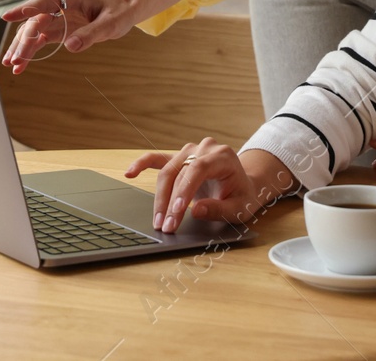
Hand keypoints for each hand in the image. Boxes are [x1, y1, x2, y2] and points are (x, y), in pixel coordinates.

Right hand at [0, 0, 136, 72]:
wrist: (123, 10)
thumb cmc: (118, 11)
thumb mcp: (110, 23)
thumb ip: (91, 33)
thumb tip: (70, 47)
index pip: (43, 2)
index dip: (25, 9)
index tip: (8, 17)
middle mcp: (59, 6)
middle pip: (35, 21)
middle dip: (23, 40)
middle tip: (15, 59)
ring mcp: (56, 18)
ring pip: (32, 31)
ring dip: (21, 47)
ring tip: (11, 65)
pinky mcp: (58, 30)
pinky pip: (39, 40)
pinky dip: (29, 51)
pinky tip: (20, 65)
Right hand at [124, 139, 284, 232]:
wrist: (245, 185)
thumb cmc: (243, 196)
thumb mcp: (240, 207)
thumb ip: (219, 209)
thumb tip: (196, 210)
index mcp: (222, 156)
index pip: (198, 169)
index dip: (185, 189)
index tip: (178, 211)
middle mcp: (204, 148)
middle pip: (179, 173)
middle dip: (170, 201)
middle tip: (166, 226)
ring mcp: (190, 151)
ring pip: (167, 172)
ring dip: (159, 197)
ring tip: (158, 221)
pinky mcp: (179, 158)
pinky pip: (158, 159)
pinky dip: (142, 164)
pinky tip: (130, 173)